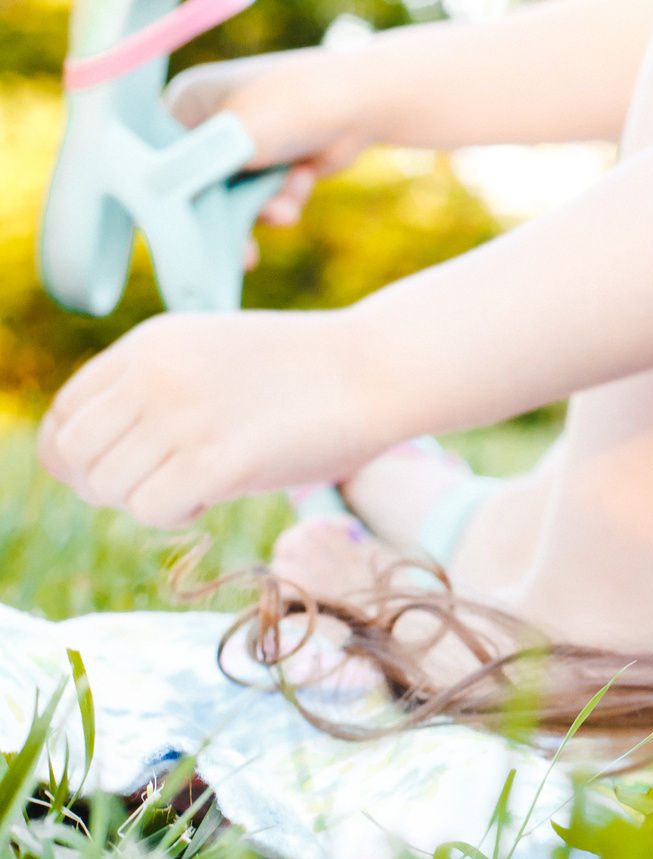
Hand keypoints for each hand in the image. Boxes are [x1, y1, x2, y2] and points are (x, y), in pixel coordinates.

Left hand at [36, 308, 406, 526]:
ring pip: (108, 488)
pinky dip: (175, 515)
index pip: (65, 413)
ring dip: (144, 499)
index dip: (79, 453)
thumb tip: (92, 460)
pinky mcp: (215, 462)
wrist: (380, 369)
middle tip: (159, 484)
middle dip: (106, 483)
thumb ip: (153, 388)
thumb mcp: (211, 354)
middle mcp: (154, 375)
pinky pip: (150, 510)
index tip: (119, 469)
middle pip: (75, 455)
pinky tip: (212, 497)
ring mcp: (182, 417)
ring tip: (195, 485)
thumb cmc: (305, 371)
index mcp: (150, 343)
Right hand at [166, 49, 374, 234]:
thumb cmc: (296, 108)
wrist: (366, 102)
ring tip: (282, 213)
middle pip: (190, 188)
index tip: (171, 235)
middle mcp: (205, 124)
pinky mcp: (268, 165)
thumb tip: (155, 208)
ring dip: (258, 212)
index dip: (160, 199)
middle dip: (218, 220)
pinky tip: (302, 180)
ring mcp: (238, 146)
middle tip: (237, 254)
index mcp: (183, 103)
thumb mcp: (237, 140)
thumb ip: (192, 174)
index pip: (151, 161)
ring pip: (228, 203)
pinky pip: (258, 202)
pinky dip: (279, 202)